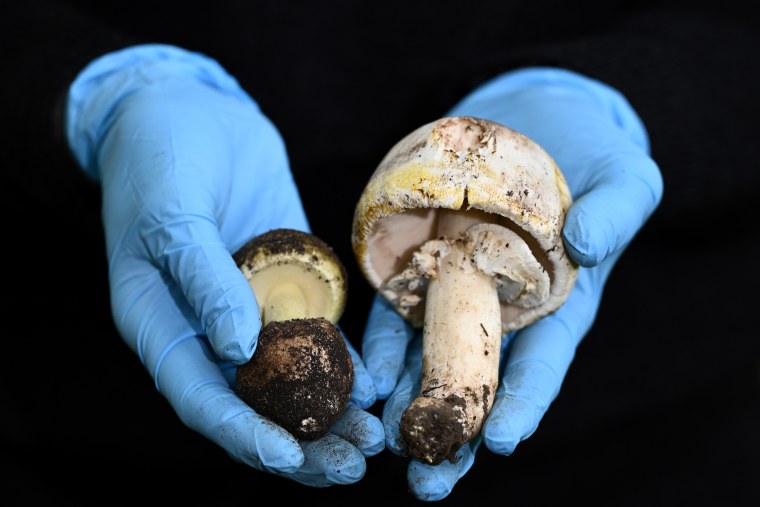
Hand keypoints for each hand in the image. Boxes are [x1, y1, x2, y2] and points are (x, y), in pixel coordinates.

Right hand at [65, 44, 382, 486]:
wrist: (194, 109)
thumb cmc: (160, 155)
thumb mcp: (172, 212)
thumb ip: (202, 279)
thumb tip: (234, 348)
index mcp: (162, 323)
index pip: (199, 397)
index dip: (242, 434)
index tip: (289, 456)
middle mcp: (208, 327)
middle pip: (254, 402)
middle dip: (301, 439)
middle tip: (351, 463)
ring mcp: (253, 306)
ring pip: (292, 376)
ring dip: (332, 410)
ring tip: (372, 437)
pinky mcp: (290, 281)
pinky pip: (319, 329)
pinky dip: (345, 358)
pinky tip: (376, 380)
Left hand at [362, 67, 662, 499]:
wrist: (528, 117)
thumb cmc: (589, 153)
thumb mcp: (624, 176)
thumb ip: (619, 210)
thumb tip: (589, 245)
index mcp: (557, 304)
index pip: (542, 363)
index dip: (524, 402)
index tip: (500, 440)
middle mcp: (501, 310)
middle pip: (477, 379)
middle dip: (452, 430)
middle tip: (428, 483)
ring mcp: (454, 289)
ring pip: (426, 358)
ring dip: (404, 405)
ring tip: (381, 447)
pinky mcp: (415, 266)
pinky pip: (391, 312)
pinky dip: (377, 348)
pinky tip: (361, 381)